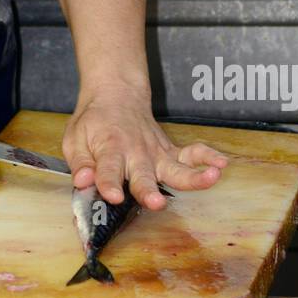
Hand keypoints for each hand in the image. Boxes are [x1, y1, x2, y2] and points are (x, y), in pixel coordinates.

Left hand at [62, 82, 228, 208]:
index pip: (107, 170)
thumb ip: (80, 162)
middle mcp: (136, 153)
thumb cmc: (94, 121)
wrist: (116, 94)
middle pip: (143, 175)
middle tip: (156, 202)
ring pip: (177, 168)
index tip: (112, 196)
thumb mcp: (75, 138)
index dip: (108, 183)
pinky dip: (208, 156)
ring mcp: (156, 153)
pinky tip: (222, 164)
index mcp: (109, 149)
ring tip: (211, 178)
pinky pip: (192, 153)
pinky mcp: (170, 152)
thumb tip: (83, 181)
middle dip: (149, 190)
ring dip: (194, 176)